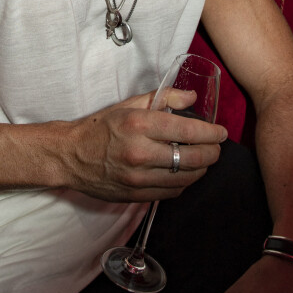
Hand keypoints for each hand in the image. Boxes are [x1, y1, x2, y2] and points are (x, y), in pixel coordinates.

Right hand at [62, 87, 227, 202]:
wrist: (71, 156)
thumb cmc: (100, 127)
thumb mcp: (129, 105)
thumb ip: (164, 98)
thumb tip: (192, 97)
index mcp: (139, 125)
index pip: (188, 130)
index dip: (211, 133)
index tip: (221, 132)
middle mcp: (140, 152)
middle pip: (192, 157)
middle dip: (212, 152)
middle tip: (217, 147)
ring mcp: (138, 177)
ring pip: (186, 177)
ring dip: (202, 169)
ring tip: (204, 159)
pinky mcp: (136, 195)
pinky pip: (172, 192)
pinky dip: (184, 182)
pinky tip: (185, 173)